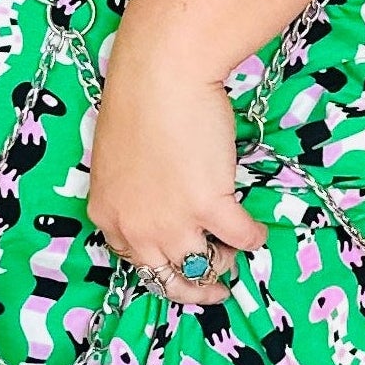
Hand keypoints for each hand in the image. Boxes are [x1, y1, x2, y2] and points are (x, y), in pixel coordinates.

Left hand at [89, 38, 266, 304]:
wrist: (160, 75)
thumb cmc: (138, 103)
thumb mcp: (121, 160)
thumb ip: (137, 191)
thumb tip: (166, 202)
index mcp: (108, 215)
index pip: (135, 262)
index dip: (162, 267)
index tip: (179, 270)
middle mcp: (136, 228)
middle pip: (170, 279)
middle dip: (196, 287)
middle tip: (216, 289)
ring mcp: (172, 221)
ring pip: (204, 265)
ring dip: (224, 260)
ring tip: (235, 248)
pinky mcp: (208, 206)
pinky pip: (240, 238)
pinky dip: (252, 237)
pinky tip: (256, 229)